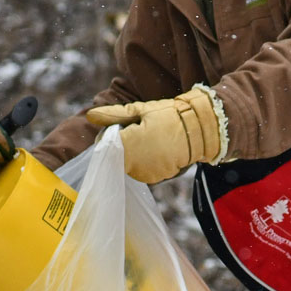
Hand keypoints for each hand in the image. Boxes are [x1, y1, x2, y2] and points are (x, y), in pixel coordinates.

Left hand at [84, 85, 221, 183]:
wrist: (199, 130)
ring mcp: (145, 175)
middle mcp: (133, 165)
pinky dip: (144, 162)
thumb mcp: (140, 110)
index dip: (109, 136)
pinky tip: (156, 149)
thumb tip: (90, 115)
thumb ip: (113, 115)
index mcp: (127, 146)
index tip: (120, 127)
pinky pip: (142, 171)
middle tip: (137, 131)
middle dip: (121, 146)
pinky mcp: (155, 179)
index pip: (104, 145)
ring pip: (128, 165)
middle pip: (115, 157)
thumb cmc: (169, 116)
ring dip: (132, 155)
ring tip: (149, 139)